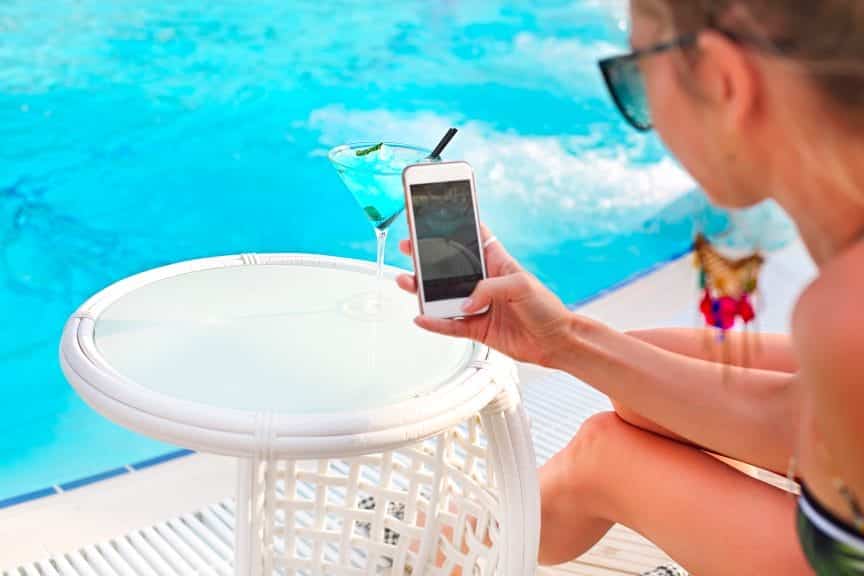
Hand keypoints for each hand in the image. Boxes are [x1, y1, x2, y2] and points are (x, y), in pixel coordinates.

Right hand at [396, 225, 572, 366]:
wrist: (555, 341)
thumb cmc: (546, 307)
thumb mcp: (520, 286)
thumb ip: (488, 288)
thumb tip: (464, 302)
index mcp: (496, 262)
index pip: (472, 239)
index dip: (454, 227)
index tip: (433, 218)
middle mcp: (483, 282)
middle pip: (448, 267)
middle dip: (427, 256)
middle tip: (408, 247)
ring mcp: (477, 305)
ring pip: (442, 296)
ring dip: (423, 290)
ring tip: (406, 282)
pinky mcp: (475, 328)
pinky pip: (448, 325)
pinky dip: (434, 323)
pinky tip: (421, 317)